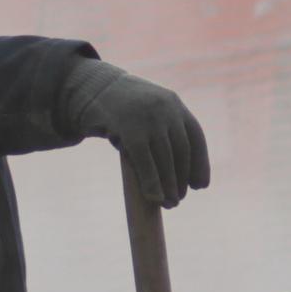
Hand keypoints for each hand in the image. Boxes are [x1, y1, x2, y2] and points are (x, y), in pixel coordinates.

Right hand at [59, 58, 210, 206]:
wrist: (90, 88)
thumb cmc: (119, 109)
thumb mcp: (146, 114)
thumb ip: (162, 135)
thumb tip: (172, 176)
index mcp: (174, 103)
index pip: (195, 136)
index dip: (200, 163)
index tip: (200, 186)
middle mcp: (166, 107)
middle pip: (181, 150)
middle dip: (181, 179)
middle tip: (178, 199)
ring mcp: (148, 117)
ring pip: (165, 158)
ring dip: (169, 185)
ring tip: (169, 203)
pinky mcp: (130, 128)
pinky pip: (145, 161)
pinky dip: (152, 183)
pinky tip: (154, 198)